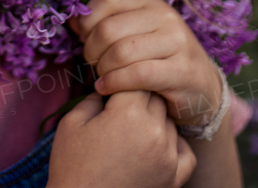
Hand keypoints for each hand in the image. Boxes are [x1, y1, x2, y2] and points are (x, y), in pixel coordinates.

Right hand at [48, 91, 195, 187]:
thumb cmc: (72, 167)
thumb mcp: (72, 123)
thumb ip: (93, 98)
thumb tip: (108, 88)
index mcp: (128, 114)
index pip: (136, 80)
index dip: (122, 83)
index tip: (111, 90)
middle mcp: (155, 132)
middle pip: (155, 98)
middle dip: (138, 99)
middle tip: (119, 111)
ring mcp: (168, 157)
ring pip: (169, 122)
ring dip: (155, 121)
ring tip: (132, 132)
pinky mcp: (175, 178)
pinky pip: (185, 151)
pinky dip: (174, 145)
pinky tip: (155, 146)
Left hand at [69, 0, 223, 126]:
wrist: (202, 90)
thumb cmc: (160, 60)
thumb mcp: (135, 35)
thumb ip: (104, 24)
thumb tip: (71, 20)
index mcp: (150, 2)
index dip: (87, 20)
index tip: (84, 38)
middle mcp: (166, 17)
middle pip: (108, 28)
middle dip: (91, 50)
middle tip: (93, 64)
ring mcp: (177, 42)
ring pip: (120, 52)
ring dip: (102, 69)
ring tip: (102, 77)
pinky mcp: (182, 71)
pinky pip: (136, 74)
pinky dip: (114, 84)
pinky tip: (106, 89)